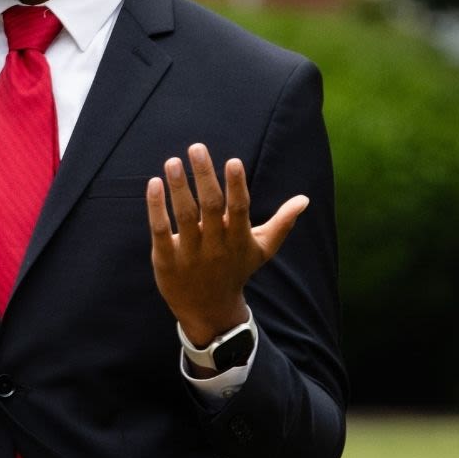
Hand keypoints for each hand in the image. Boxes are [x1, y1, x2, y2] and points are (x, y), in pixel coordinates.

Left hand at [147, 143, 308, 347]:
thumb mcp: (262, 250)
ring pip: (184, 216)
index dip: (237, 185)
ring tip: (172, 161)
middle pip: (210, 207)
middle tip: (196, 147)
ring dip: (178, 187)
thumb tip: (305, 199)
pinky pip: (160, 231)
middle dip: (204, 176)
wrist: (208, 310)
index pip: (240, 209)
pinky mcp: (166, 260)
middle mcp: (215, 246)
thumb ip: (282, 223)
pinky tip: (153, 183)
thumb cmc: (236, 271)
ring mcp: (189, 254)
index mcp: (238, 239)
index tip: (233, 160)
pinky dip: (156, 208)